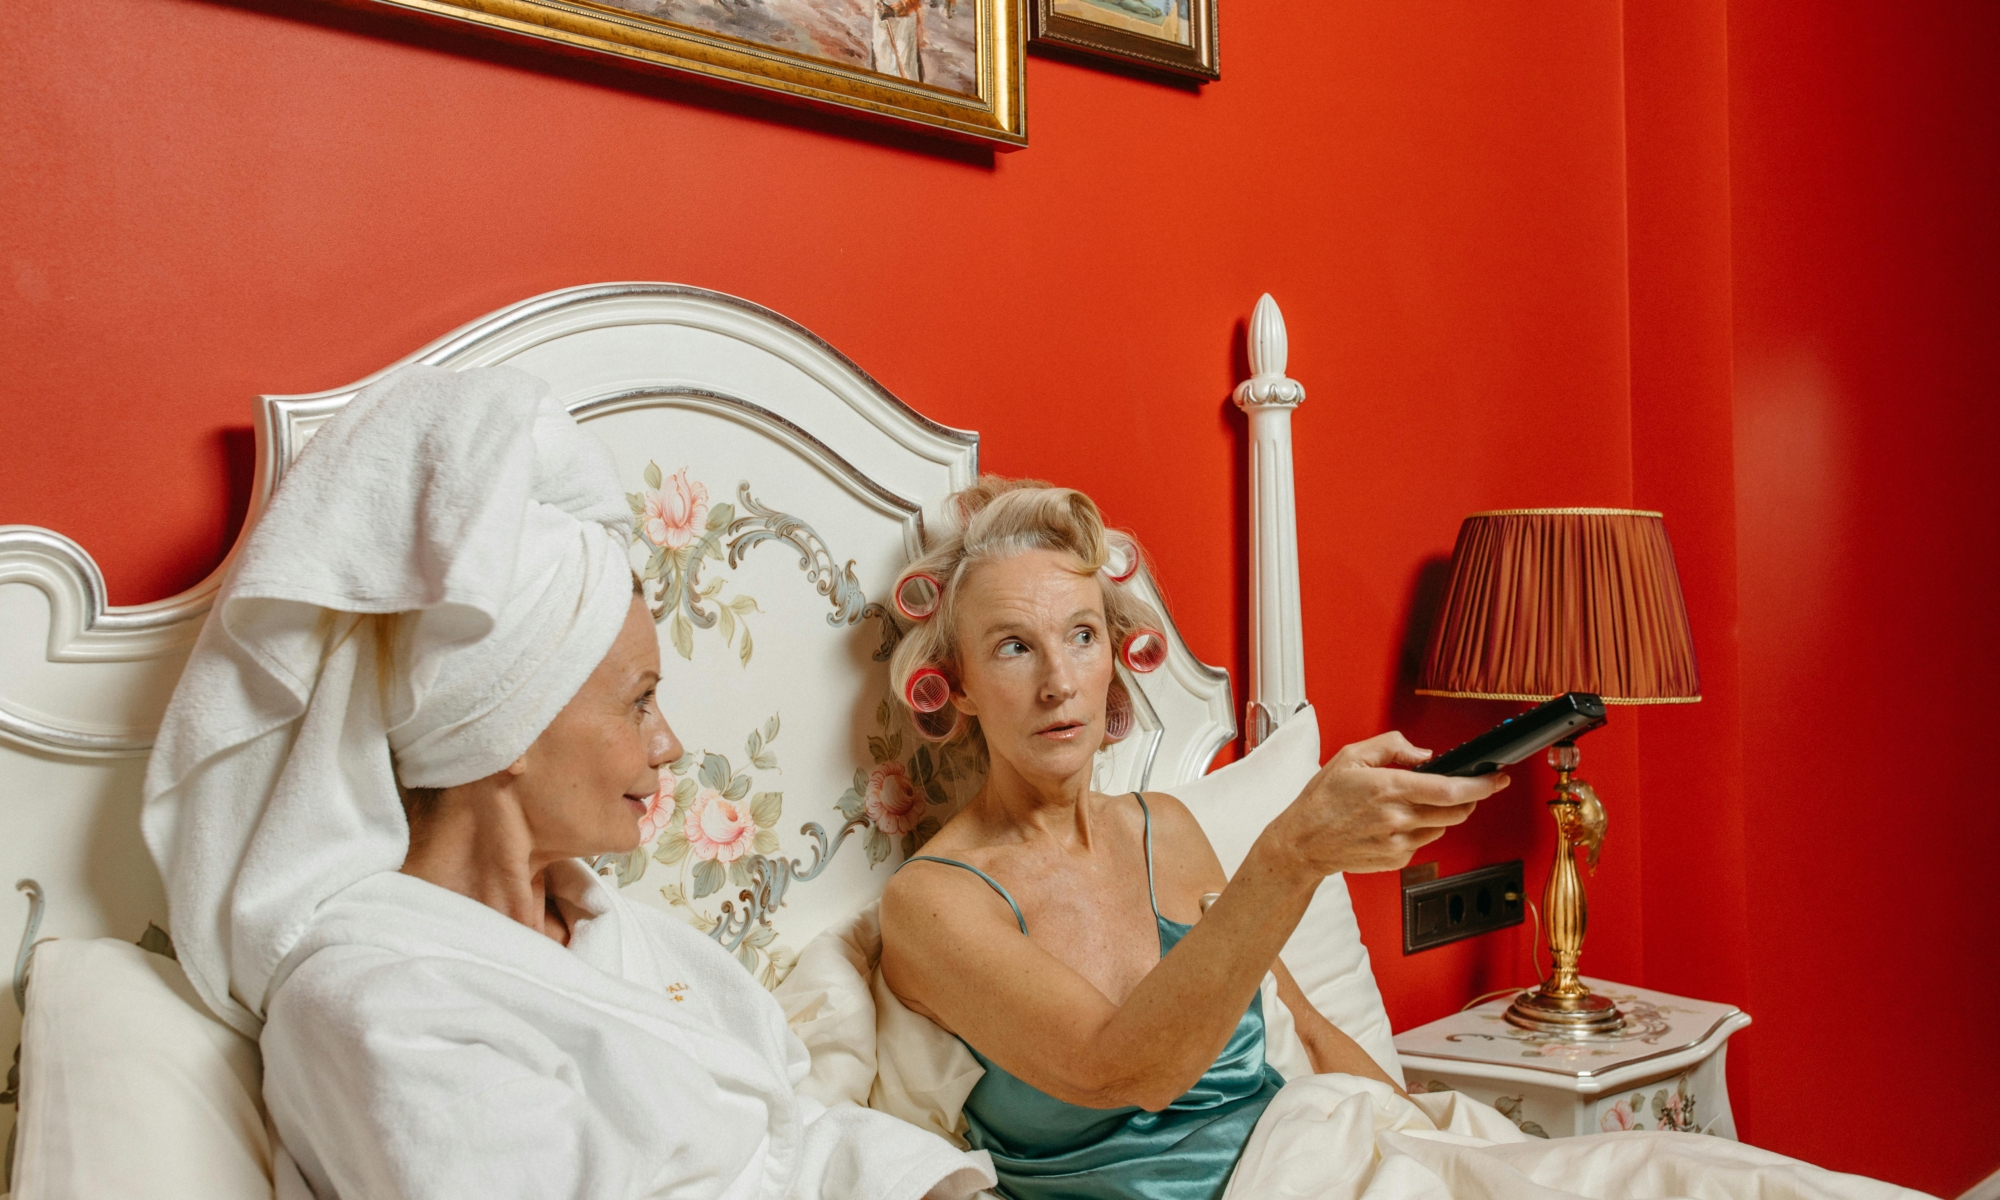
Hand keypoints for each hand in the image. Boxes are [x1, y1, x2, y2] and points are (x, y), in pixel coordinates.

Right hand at [1259, 731, 1506, 877]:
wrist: (1303, 842)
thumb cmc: (1323, 799)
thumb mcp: (1351, 756)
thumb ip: (1392, 747)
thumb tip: (1425, 754)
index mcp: (1389, 788)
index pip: (1449, 789)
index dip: (1481, 785)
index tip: (1497, 778)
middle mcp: (1397, 818)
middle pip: (1456, 811)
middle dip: (1469, 798)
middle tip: (1467, 787)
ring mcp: (1398, 843)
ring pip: (1442, 826)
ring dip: (1440, 813)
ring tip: (1412, 803)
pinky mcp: (1397, 860)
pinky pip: (1423, 841)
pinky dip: (1419, 829)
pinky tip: (1395, 822)